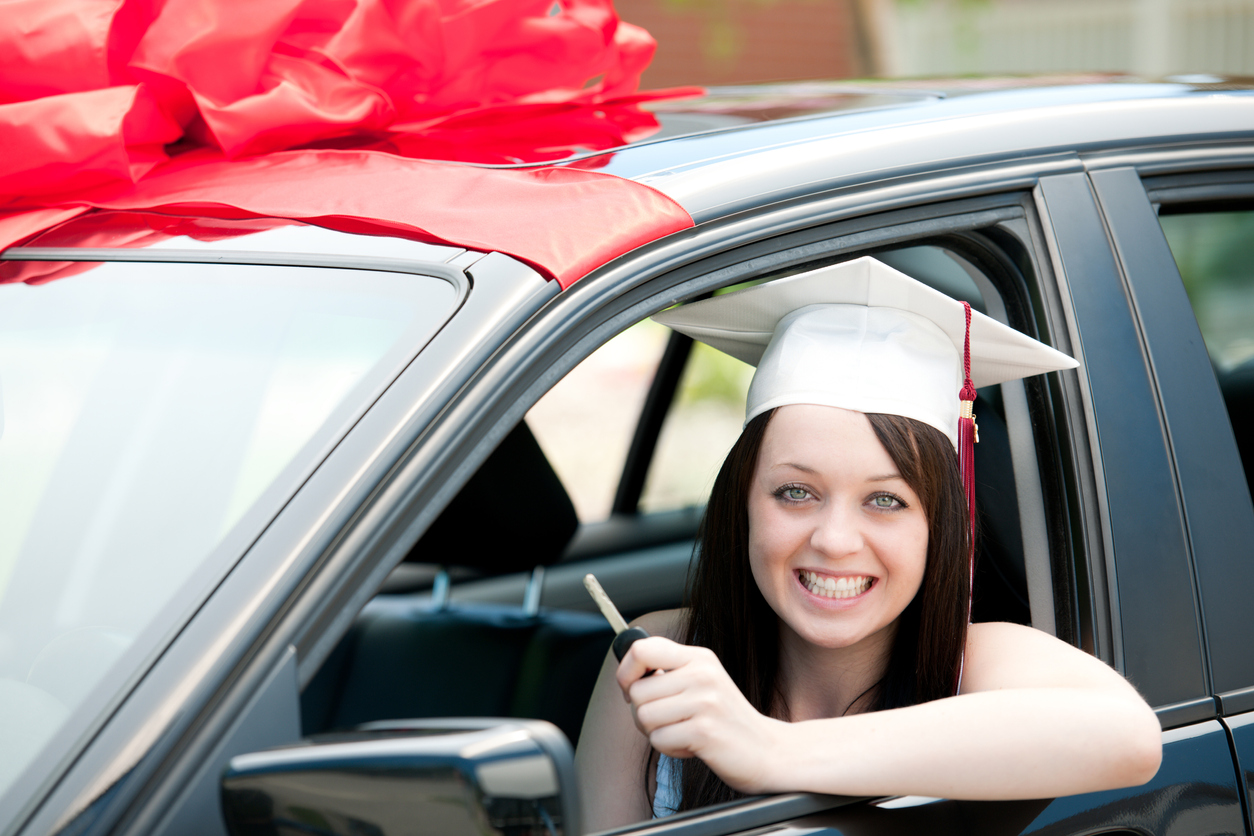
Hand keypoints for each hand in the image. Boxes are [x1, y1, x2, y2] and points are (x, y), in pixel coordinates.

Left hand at [615, 636, 788, 793]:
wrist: (765, 750)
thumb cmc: (724, 718)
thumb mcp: (702, 681)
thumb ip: (669, 672)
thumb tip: (626, 673)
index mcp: (699, 658)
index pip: (642, 649)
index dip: (625, 671)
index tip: (630, 688)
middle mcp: (702, 674)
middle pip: (636, 691)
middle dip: (642, 713)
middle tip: (667, 720)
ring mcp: (704, 702)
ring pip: (644, 717)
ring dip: (656, 732)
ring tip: (682, 731)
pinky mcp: (704, 731)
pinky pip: (659, 740)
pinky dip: (670, 749)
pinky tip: (691, 745)